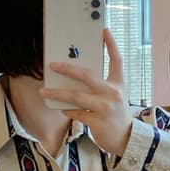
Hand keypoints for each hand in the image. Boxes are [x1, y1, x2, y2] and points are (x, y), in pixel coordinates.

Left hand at [39, 29, 132, 157]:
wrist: (125, 139)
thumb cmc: (116, 115)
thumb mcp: (115, 97)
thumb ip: (101, 87)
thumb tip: (75, 79)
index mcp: (118, 84)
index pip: (116, 60)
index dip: (111, 44)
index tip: (104, 30)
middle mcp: (112, 93)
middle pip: (87, 75)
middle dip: (68, 69)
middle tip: (53, 65)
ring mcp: (105, 108)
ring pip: (76, 96)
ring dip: (57, 93)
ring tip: (44, 91)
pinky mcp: (97, 122)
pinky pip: (76, 113)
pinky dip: (67, 110)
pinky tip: (61, 108)